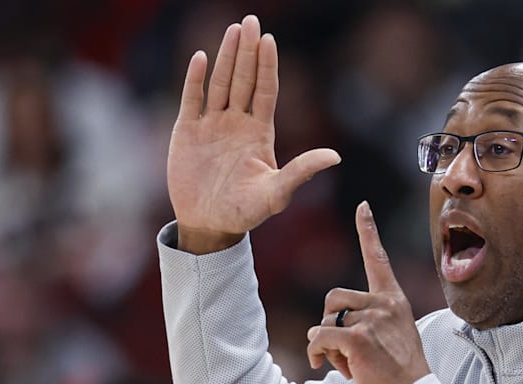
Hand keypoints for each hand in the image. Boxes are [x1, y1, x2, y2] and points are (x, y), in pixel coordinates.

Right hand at [167, 15, 340, 253]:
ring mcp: (211, 124)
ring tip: (233, 30)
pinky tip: (200, 58)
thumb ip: (302, 171)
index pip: (265, 91)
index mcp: (260, 133)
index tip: (270, 40)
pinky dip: (195, 79)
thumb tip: (335, 156)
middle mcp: (237, 123)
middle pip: (244, 79)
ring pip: (220, 83)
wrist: (210, 224)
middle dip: (248, 51)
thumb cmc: (246, 212)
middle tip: (251, 20)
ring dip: (226, 57)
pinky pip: (191, 99)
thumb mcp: (277, 192)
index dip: (268, 66)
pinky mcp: (187, 131)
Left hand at [306, 202, 430, 383]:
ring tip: (347, 362)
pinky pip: (319, 336)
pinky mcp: (357, 338)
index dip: (368, 231)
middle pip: (333, 298)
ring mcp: (371, 320)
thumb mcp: (393, 335)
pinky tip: (327, 365)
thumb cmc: (398, 371)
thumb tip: (323, 328)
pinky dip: (317, 352)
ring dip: (326, 343)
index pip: (378, 259)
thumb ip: (369, 321)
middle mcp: (384, 304)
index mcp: (394, 300)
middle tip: (345, 350)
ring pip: (325, 319)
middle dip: (330, 323)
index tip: (362, 206)